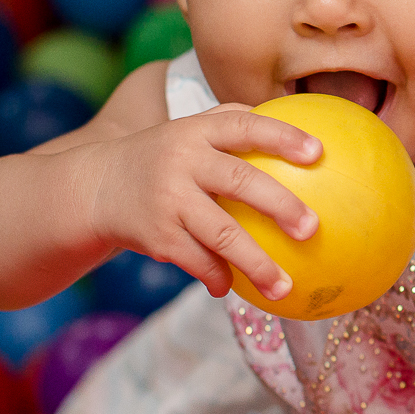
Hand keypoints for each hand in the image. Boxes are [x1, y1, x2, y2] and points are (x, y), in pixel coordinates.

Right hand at [84, 103, 321, 299]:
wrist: (96, 188)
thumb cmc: (163, 159)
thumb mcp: (188, 131)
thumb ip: (233, 124)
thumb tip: (302, 133)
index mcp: (197, 131)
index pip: (244, 125)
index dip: (282, 136)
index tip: (318, 152)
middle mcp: (183, 161)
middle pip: (240, 181)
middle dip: (280, 205)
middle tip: (312, 229)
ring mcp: (169, 199)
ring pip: (222, 235)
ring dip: (257, 265)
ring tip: (284, 287)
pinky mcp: (158, 235)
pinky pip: (198, 262)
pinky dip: (219, 278)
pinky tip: (233, 289)